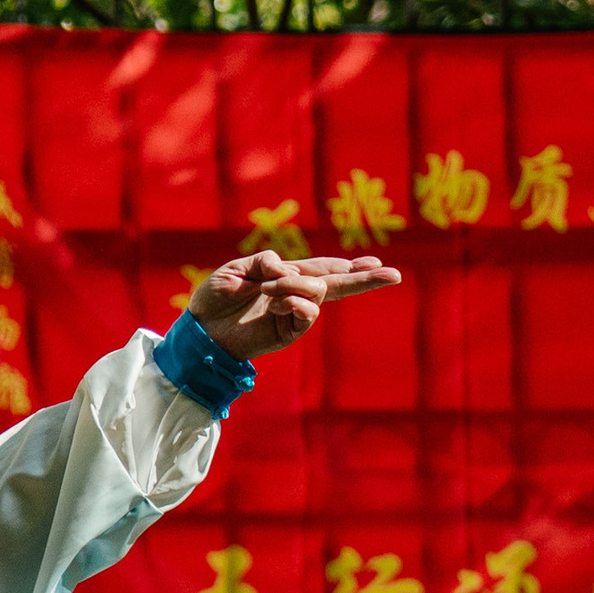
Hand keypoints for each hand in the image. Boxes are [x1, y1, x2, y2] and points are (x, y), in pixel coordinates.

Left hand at [187, 247, 402, 355]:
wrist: (200, 328)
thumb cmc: (215, 298)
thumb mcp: (238, 270)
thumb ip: (265, 263)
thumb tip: (286, 269)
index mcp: (285, 276)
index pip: (323, 269)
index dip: (347, 265)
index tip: (374, 260)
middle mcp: (295, 295)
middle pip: (338, 284)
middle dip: (365, 278)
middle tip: (394, 275)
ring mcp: (293, 314)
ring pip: (318, 292)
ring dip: (293, 285)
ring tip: (264, 291)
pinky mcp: (288, 332)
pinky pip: (307, 313)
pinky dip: (293, 300)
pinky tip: (273, 301)